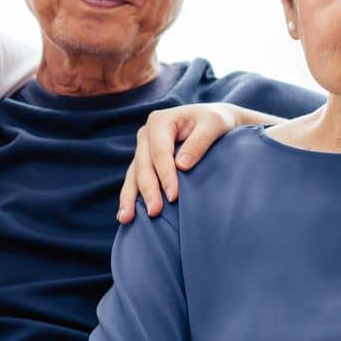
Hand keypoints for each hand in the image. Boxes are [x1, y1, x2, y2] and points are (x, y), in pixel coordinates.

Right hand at [117, 103, 256, 222]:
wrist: (213, 122)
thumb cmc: (216, 122)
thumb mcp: (215, 124)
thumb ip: (200, 142)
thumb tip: (182, 165)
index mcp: (160, 121)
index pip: (160, 152)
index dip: (165, 174)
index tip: (173, 196)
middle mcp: (146, 134)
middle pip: (144, 165)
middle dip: (148, 190)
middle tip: (154, 212)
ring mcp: (143, 149)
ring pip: (134, 175)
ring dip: (129, 198)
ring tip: (126, 218)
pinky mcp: (144, 162)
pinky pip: (134, 180)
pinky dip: (129, 197)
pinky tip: (125, 215)